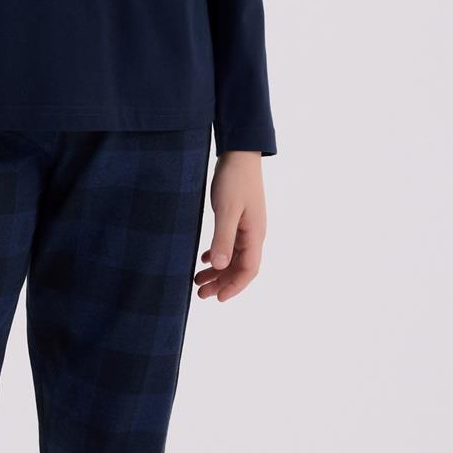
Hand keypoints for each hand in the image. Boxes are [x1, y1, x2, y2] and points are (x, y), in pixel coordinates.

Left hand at [195, 151, 265, 301]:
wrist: (239, 153)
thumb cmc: (234, 180)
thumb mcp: (226, 210)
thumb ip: (223, 238)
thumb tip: (221, 266)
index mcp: (254, 235)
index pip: (248, 270)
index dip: (234, 287)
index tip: (217, 299)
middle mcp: (253, 234)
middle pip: (240, 267)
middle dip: (222, 283)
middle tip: (200, 293)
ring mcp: (246, 227)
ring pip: (233, 257)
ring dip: (218, 270)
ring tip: (198, 280)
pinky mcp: (238, 218)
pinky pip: (230, 244)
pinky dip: (218, 254)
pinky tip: (205, 258)